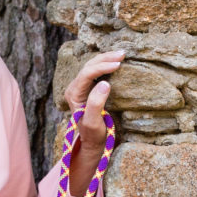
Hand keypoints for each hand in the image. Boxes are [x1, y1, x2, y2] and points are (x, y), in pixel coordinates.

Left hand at [64, 51, 122, 196]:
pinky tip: (116, 61)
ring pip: (92, 66)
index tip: (118, 65)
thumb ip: (96, 103)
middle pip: (88, 66)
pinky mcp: (88, 88)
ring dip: (106, 58)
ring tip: (121, 54)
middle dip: (105, 58)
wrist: (92, 142)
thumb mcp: (94, 122)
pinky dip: (106, 64)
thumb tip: (105, 83)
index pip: (86, 74)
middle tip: (123, 54)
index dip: (102, 67)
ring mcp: (80, 87)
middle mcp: (74, 88)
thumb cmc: (93, 135)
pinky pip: (96, 71)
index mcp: (73, 94)